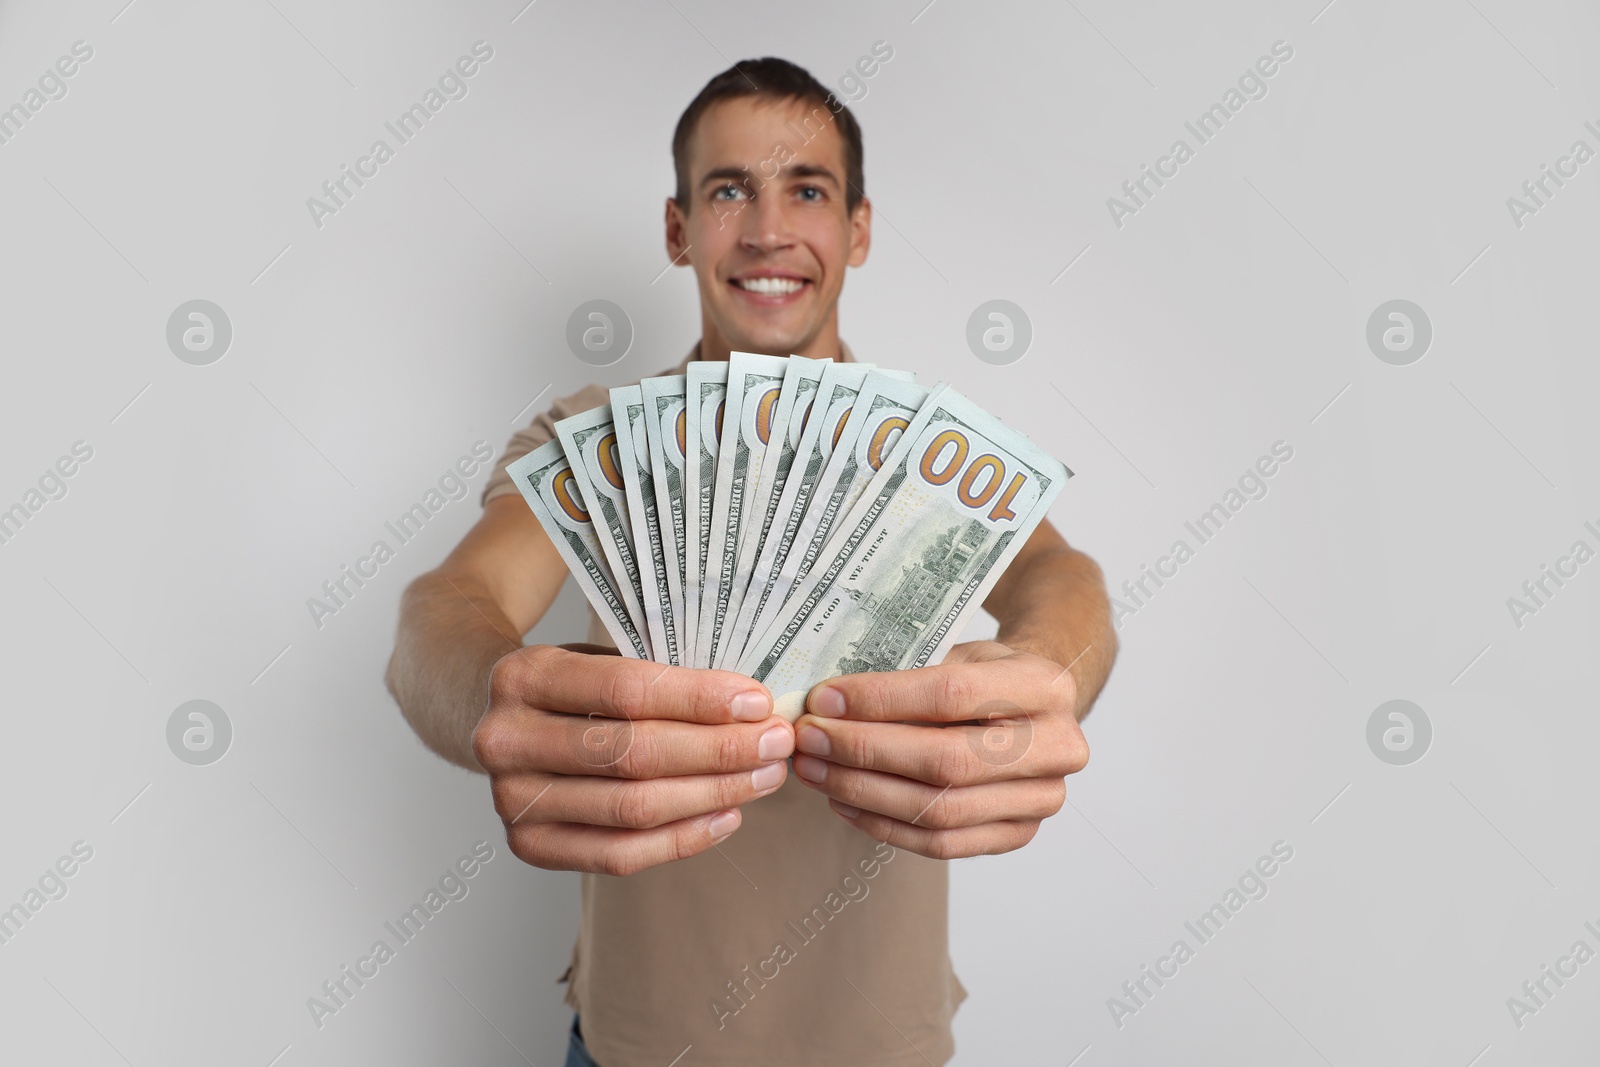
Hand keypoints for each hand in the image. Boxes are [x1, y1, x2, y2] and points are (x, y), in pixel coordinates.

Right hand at [472, 643, 793, 875]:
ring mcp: (510, 800)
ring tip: (763, 778)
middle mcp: (505, 740)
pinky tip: (726, 816)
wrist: (489, 717)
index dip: (699, 699)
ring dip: (711, 795)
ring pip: (633, 808)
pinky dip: (682, 839)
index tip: (757, 702)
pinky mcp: (529, 846)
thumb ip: (657, 675)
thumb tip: (751, 705)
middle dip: (718, 750)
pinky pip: (619, 855)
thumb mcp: (596, 656)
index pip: (627, 691)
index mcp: (523, 676)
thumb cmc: (569, 685)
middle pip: (633, 754)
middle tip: (775, 744)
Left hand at [788, 640, 1087, 858]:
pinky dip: (883, 824)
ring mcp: (1042, 799)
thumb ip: (907, 671)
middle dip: (864, 751)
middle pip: (945, 760)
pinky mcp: (1017, 835)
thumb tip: (826, 700)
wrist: (1033, 708)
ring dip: (864, 792)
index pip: (951, 694)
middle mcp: (1057, 746)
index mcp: (1045, 685)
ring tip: (816, 771)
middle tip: (809, 739)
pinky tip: (844, 801)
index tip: (824, 698)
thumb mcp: (958, 650)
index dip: (880, 699)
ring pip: (939, 809)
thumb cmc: (985, 674)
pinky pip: (940, 843)